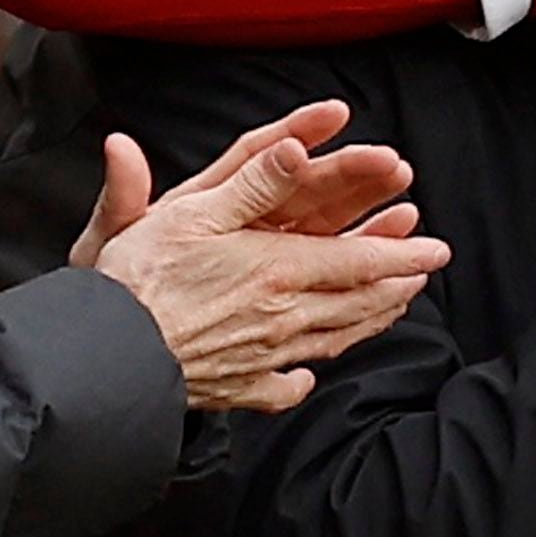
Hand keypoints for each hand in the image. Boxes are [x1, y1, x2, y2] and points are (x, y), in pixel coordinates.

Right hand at [91, 103, 450, 412]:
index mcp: (278, 269)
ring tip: (393, 307)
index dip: (402, 253)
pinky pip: (284, 384)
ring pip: (334, 338)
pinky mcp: (238, 387)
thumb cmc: (137, 279)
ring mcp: (264, 357)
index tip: (436, 250)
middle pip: (357, 301)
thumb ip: (252, 181)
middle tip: (423, 274)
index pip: (359, 259)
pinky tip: (309, 373)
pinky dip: (302, 377)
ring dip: (370, 320)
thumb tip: (299, 149)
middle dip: (397, 285)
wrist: (99, 357)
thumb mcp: (192, 212)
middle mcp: (283, 316)